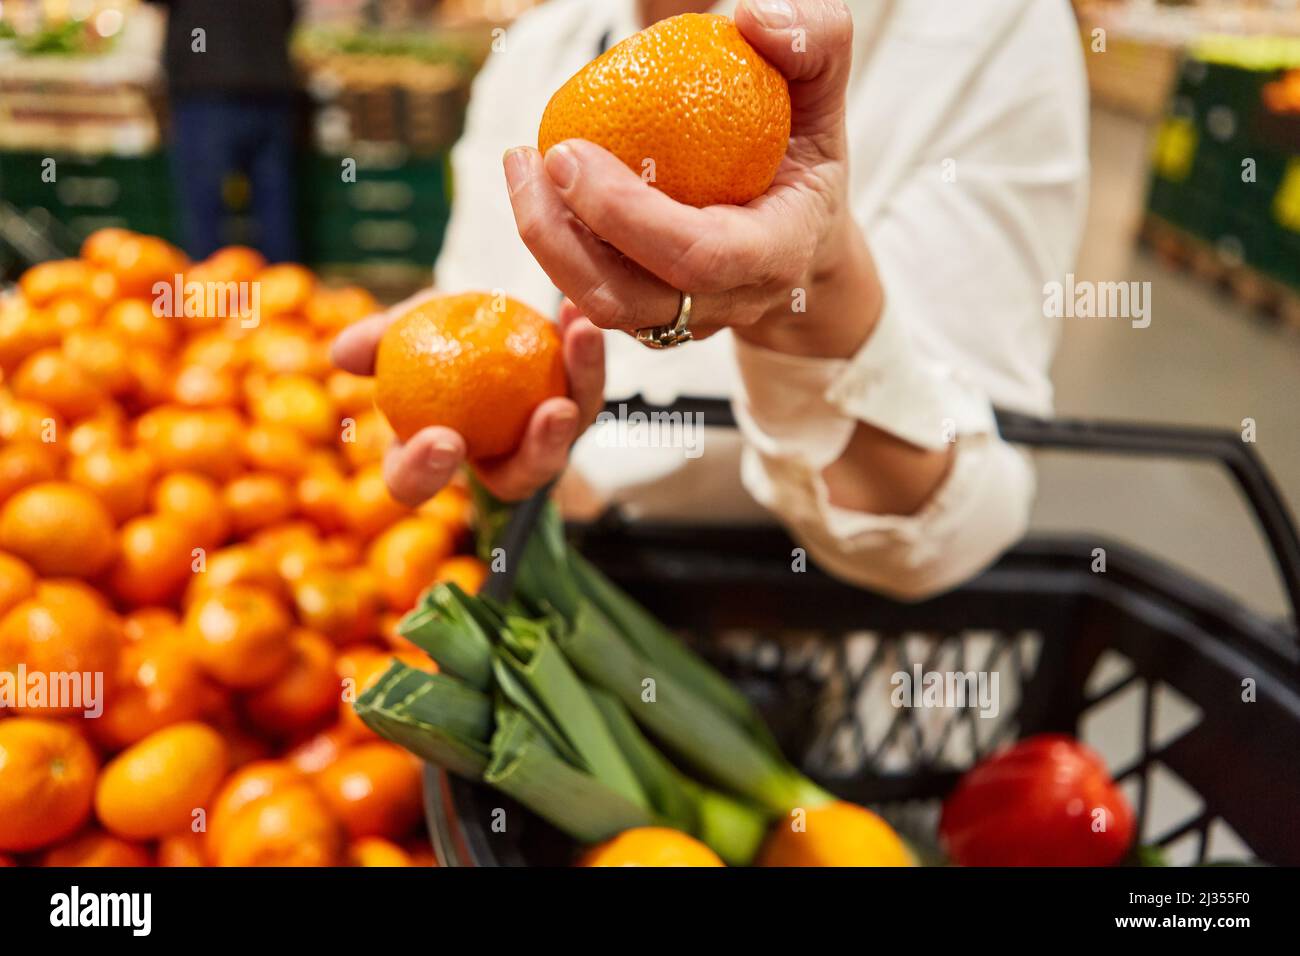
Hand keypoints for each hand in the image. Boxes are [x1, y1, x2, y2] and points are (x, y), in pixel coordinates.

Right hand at [331, 295, 604, 503]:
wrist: (483, 319)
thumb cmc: (436, 333)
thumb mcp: (405, 329)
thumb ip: (376, 340)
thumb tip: (341, 353)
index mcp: (431, 456)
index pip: (416, 482)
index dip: (425, 472)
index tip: (443, 439)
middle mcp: (494, 464)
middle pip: (514, 482)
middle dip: (536, 455)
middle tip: (551, 414)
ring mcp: (542, 444)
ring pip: (566, 439)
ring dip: (581, 394)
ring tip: (581, 350)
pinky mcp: (578, 412)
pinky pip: (586, 388)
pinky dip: (586, 353)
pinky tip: (578, 315)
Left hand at [503, 0, 880, 360]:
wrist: (804, 236)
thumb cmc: (806, 154)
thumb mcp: (825, 93)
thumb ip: (812, 41)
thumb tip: (749, 17)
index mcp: (774, 255)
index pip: (697, 257)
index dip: (626, 215)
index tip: (568, 151)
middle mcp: (726, 302)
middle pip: (628, 300)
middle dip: (562, 239)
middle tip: (528, 158)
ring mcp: (685, 320)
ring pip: (601, 307)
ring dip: (547, 245)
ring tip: (521, 166)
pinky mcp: (651, 316)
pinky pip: (593, 297)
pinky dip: (556, 250)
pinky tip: (535, 191)